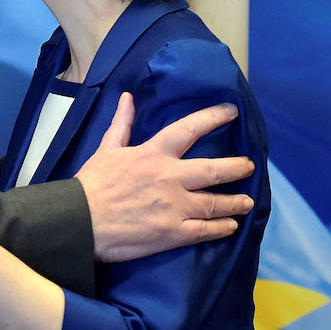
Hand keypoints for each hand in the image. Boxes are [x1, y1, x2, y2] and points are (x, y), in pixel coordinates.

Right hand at [75, 93, 255, 262]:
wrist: (80, 221)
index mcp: (154, 154)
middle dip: (237, 167)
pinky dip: (222, 227)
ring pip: (216, 202)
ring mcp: (174, 207)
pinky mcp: (173, 233)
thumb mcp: (106, 148)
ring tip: (247, 201)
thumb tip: (128, 98)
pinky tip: (231, 226)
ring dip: (235, 202)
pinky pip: (206, 230)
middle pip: (214, 169)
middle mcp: (170, 178)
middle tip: (250, 166)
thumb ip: (122, 124)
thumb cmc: (91, 184)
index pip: (190, 129)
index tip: (231, 112)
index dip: (213, 117)